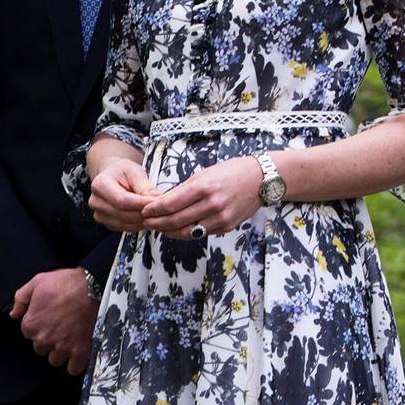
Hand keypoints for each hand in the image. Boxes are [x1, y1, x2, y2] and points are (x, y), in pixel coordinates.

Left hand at [7, 268, 97, 374]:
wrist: (92, 288)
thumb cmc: (65, 284)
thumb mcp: (37, 282)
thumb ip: (21, 298)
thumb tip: (13, 313)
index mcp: (31, 324)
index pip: (28, 334)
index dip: (38, 325)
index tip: (47, 318)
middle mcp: (44, 339)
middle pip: (40, 348)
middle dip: (48, 339)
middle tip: (59, 327)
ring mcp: (62, 348)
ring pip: (55, 359)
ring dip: (60, 352)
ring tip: (69, 338)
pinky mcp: (80, 352)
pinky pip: (73, 369)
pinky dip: (75, 363)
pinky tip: (77, 351)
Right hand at [87, 157, 159, 231]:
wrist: (113, 176)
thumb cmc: (122, 172)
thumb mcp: (134, 171)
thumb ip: (143, 184)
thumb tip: (154, 197)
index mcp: (100, 185)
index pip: (122, 200)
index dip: (141, 203)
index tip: (157, 202)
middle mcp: (97, 201)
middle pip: (124, 214)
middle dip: (145, 212)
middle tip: (160, 207)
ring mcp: (101, 214)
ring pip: (127, 224)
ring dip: (143, 220)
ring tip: (153, 210)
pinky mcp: (108, 223)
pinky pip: (127, 228)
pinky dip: (139, 223)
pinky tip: (145, 215)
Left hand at [141, 156, 261, 238]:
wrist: (260, 179)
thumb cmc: (230, 172)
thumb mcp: (204, 174)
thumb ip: (184, 189)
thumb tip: (163, 201)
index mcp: (203, 187)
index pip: (171, 203)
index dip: (154, 210)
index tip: (144, 210)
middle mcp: (212, 204)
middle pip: (176, 220)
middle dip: (157, 223)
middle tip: (146, 222)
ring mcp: (220, 218)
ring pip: (188, 231)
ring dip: (170, 231)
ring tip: (159, 228)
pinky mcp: (227, 227)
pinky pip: (202, 233)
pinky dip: (187, 232)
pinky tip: (178, 229)